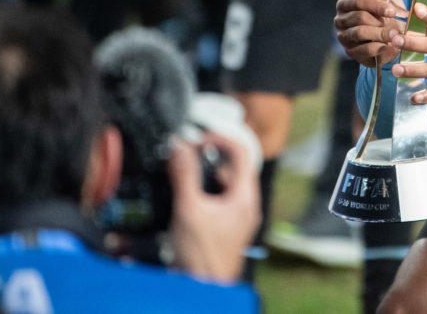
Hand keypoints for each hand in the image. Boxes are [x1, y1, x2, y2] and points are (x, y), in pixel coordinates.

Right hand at [167, 132, 258, 282]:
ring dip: (205, 177)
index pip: (242, 151)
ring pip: (224, 184)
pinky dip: (204, 193)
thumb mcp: (188, 208)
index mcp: (245, 197)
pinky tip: (187, 200)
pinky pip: (218, 200)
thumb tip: (180, 147)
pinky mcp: (227, 227)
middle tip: (188, 156)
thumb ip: (184, 175)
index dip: (220, 138)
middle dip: (209, 158)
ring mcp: (238, 217)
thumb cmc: (202, 258)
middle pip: (232, 167)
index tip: (200, 139)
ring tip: (184, 179)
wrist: (201, 288)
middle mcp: (246, 205)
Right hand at [334, 0, 405, 66]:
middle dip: (380, 21)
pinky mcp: (351, 53)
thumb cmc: (385, 15)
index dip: (376, 5)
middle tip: (397, 25)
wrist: (391, 40)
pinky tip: (392, 47)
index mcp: (346, 3)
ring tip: (396, 36)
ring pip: (360, 33)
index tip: (392, 10)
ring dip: (381, 34)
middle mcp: (340, 20)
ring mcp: (345, 37)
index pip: (358, 0)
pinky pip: (365, 50)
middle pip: (359, 17)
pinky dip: (381, 48)